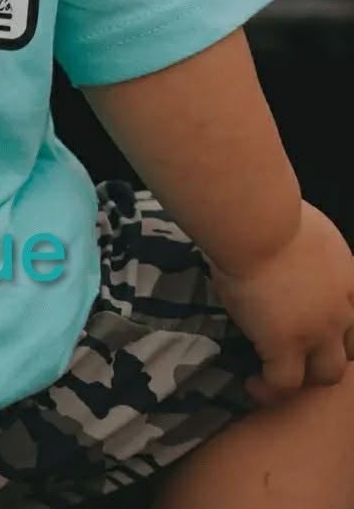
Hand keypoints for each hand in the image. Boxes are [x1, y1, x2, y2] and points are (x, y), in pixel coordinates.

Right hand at [211, 201, 353, 405]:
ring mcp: (317, 330)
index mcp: (347, 274)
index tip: (325, 326)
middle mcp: (341, 307)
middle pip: (352, 348)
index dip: (346, 325)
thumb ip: (306, 250)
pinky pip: (285, 383)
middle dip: (332, 353)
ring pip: (328, 374)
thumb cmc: (270, 208)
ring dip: (307, 376)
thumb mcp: (306, 226)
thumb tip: (283, 251)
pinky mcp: (286, 345)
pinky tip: (253, 383)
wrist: (257, 222)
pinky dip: (271, 388)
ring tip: (282, 376)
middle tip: (304, 354)